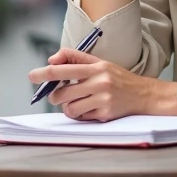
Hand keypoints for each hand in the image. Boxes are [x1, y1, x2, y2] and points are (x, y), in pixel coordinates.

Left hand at [28, 47, 158, 121]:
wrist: (144, 94)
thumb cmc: (117, 78)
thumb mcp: (99, 63)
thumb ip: (75, 59)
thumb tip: (51, 60)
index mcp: (96, 68)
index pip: (63, 70)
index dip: (44, 73)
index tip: (32, 76)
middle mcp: (99, 83)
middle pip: (62, 93)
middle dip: (55, 96)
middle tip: (58, 95)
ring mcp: (102, 100)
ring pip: (69, 108)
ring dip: (68, 107)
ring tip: (77, 102)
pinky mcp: (105, 115)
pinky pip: (81, 118)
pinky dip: (80, 115)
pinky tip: (90, 108)